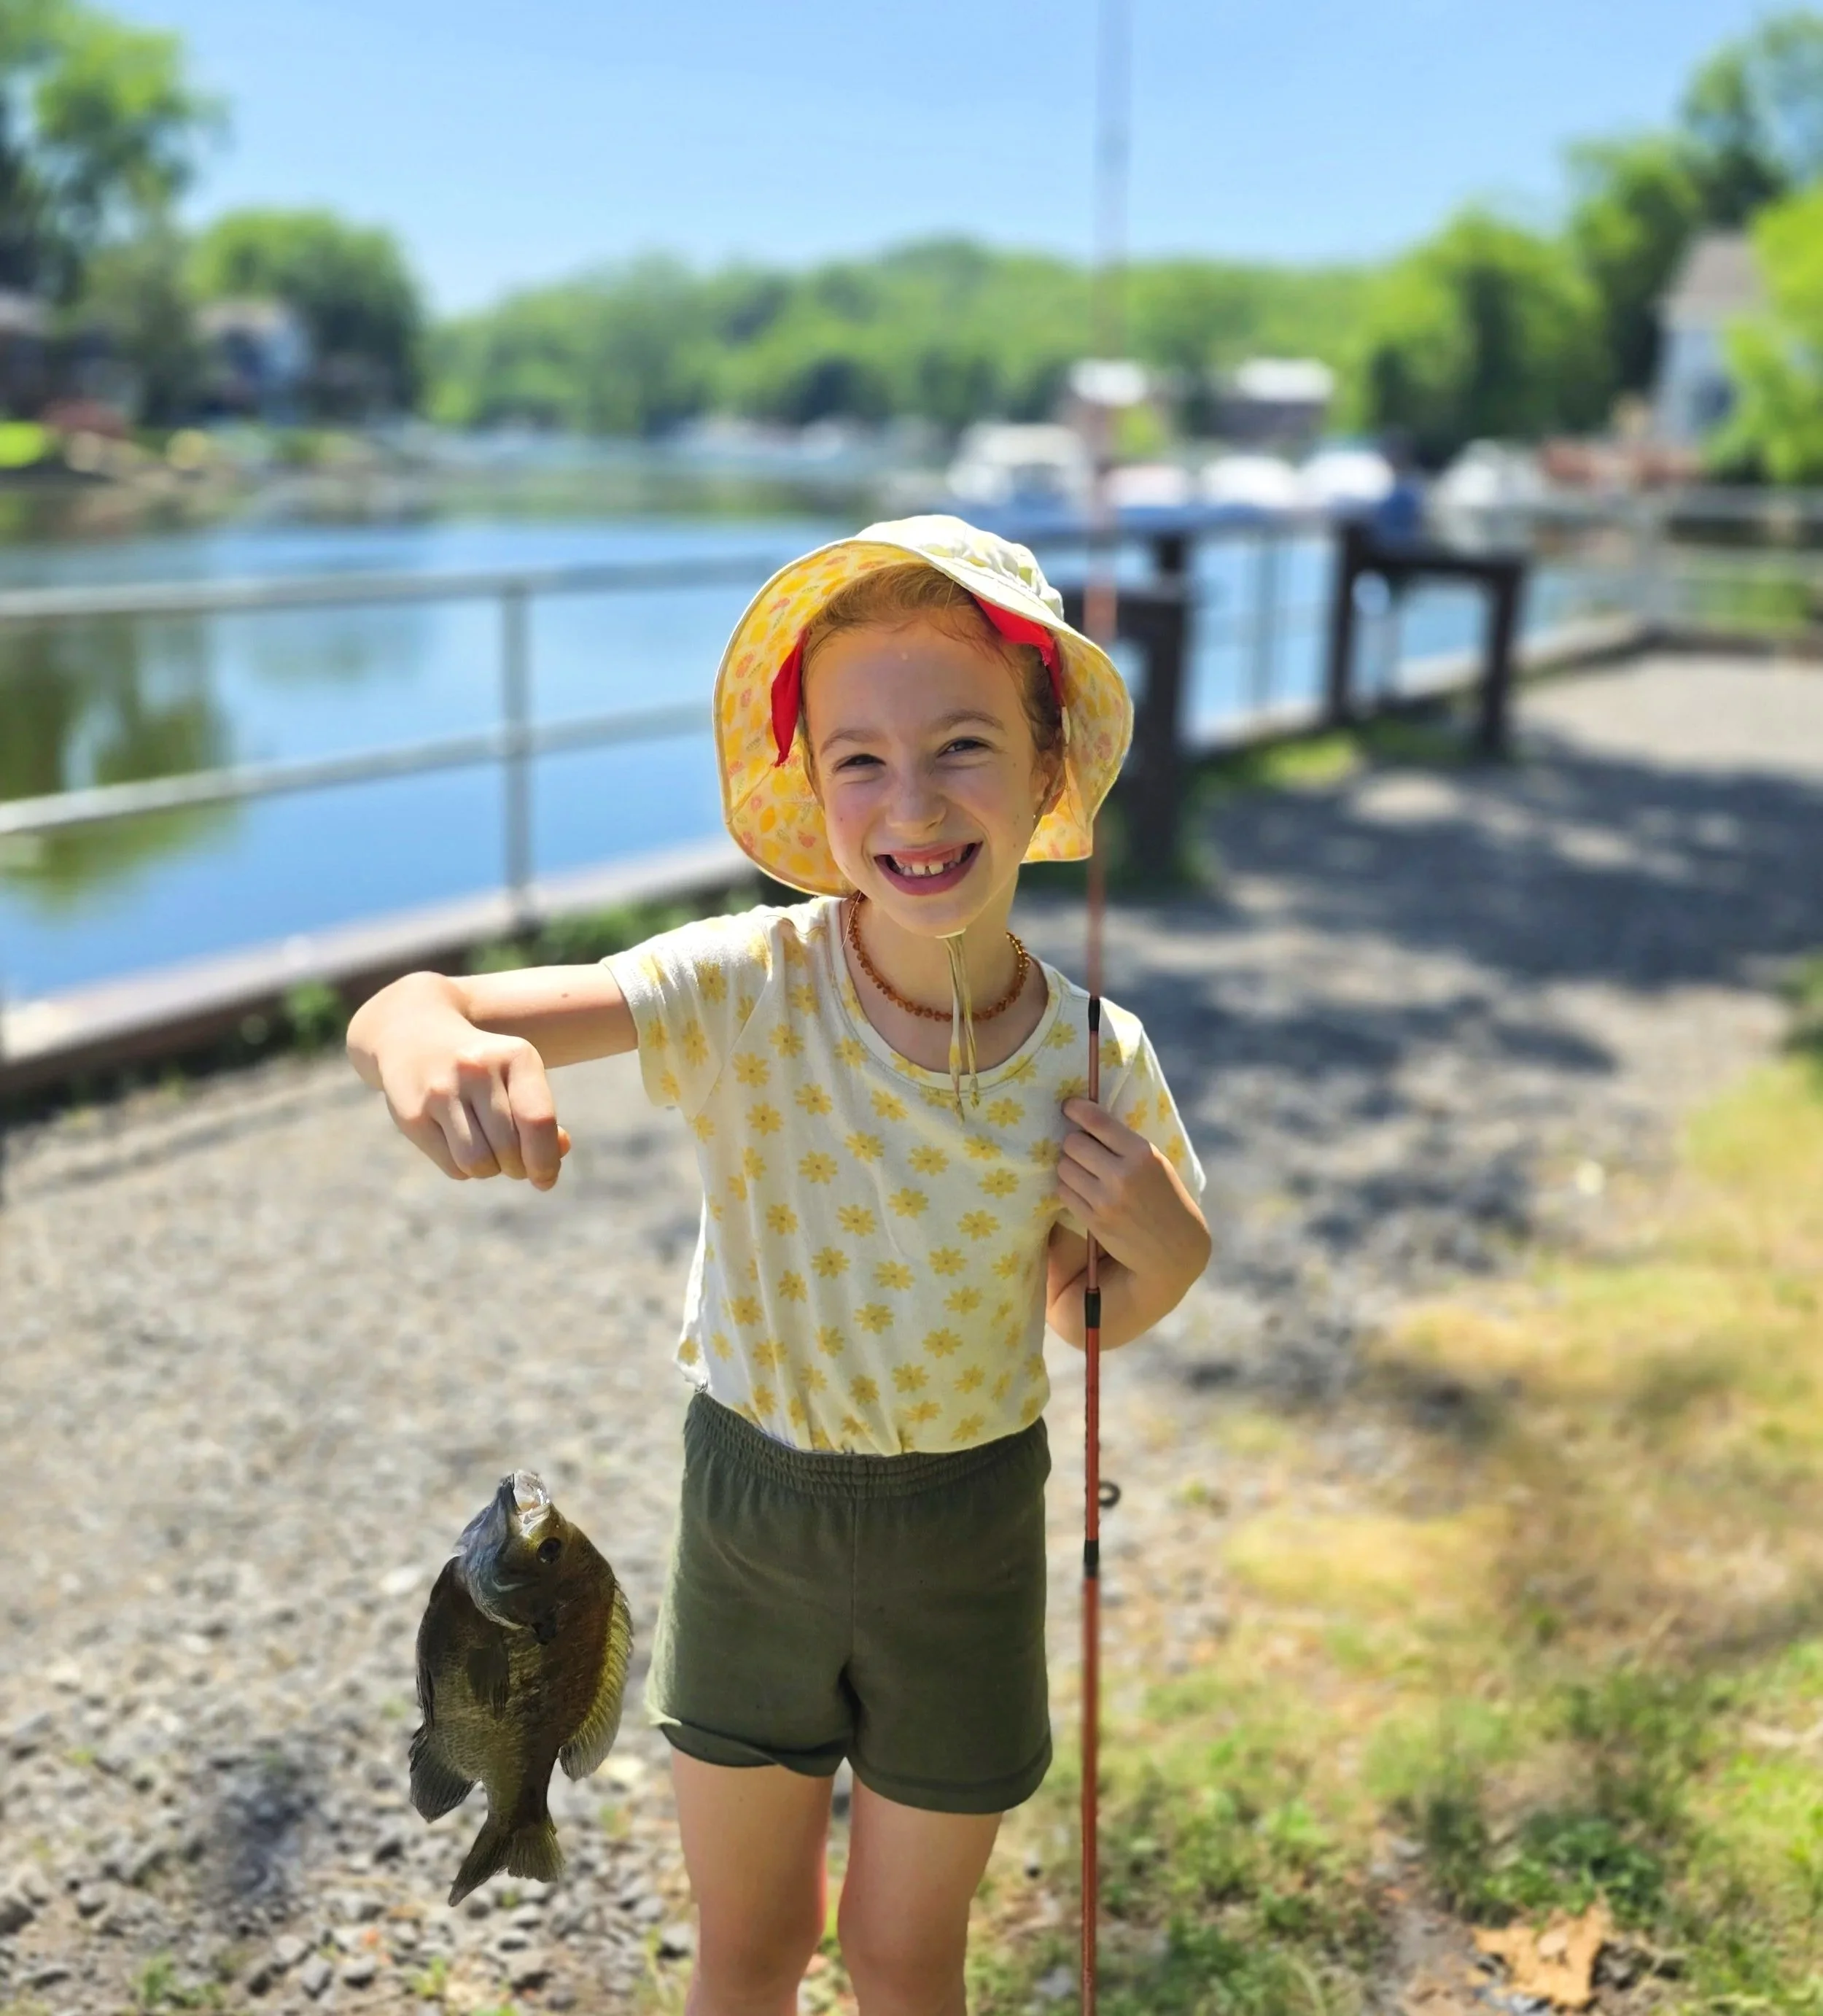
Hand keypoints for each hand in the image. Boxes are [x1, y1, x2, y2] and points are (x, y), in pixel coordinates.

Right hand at [352, 975, 571, 1187]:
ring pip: (479, 1163)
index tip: (545, 1178)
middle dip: (516, 1167)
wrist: (414, 1034)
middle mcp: (477, 1070)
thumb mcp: (518, 1075)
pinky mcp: (412, 1115)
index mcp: (515, 1056)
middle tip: (512, 1159)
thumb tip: (560, 1148)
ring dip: (489, 1170)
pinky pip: (453, 1167)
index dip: (546, 1160)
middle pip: (510, 1149)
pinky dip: (463, 1168)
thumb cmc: (483, 1068)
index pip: (538, 1120)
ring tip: (486, 1151)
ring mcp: (441, 1091)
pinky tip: (458, 1143)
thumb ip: (541, 1113)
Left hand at [1056, 1097, 1205, 1281]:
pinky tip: (1083, 1190)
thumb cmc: (1166, 1199)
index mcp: (1143, 1154)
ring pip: (1064, 1167)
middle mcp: (1122, 1175)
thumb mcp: (1157, 1163)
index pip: (1098, 1122)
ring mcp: (1105, 1200)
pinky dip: (1069, 1188)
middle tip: (1082, 1148)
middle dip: (1074, 1142)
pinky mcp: (1094, 1221)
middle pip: (1073, 1143)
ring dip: (1069, 1166)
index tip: (1068, 1106)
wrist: (1175, 1249)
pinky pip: (1064, 1192)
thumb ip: (1126, 1144)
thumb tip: (1086, 1121)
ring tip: (1084, 1172)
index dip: (1077, 1109)